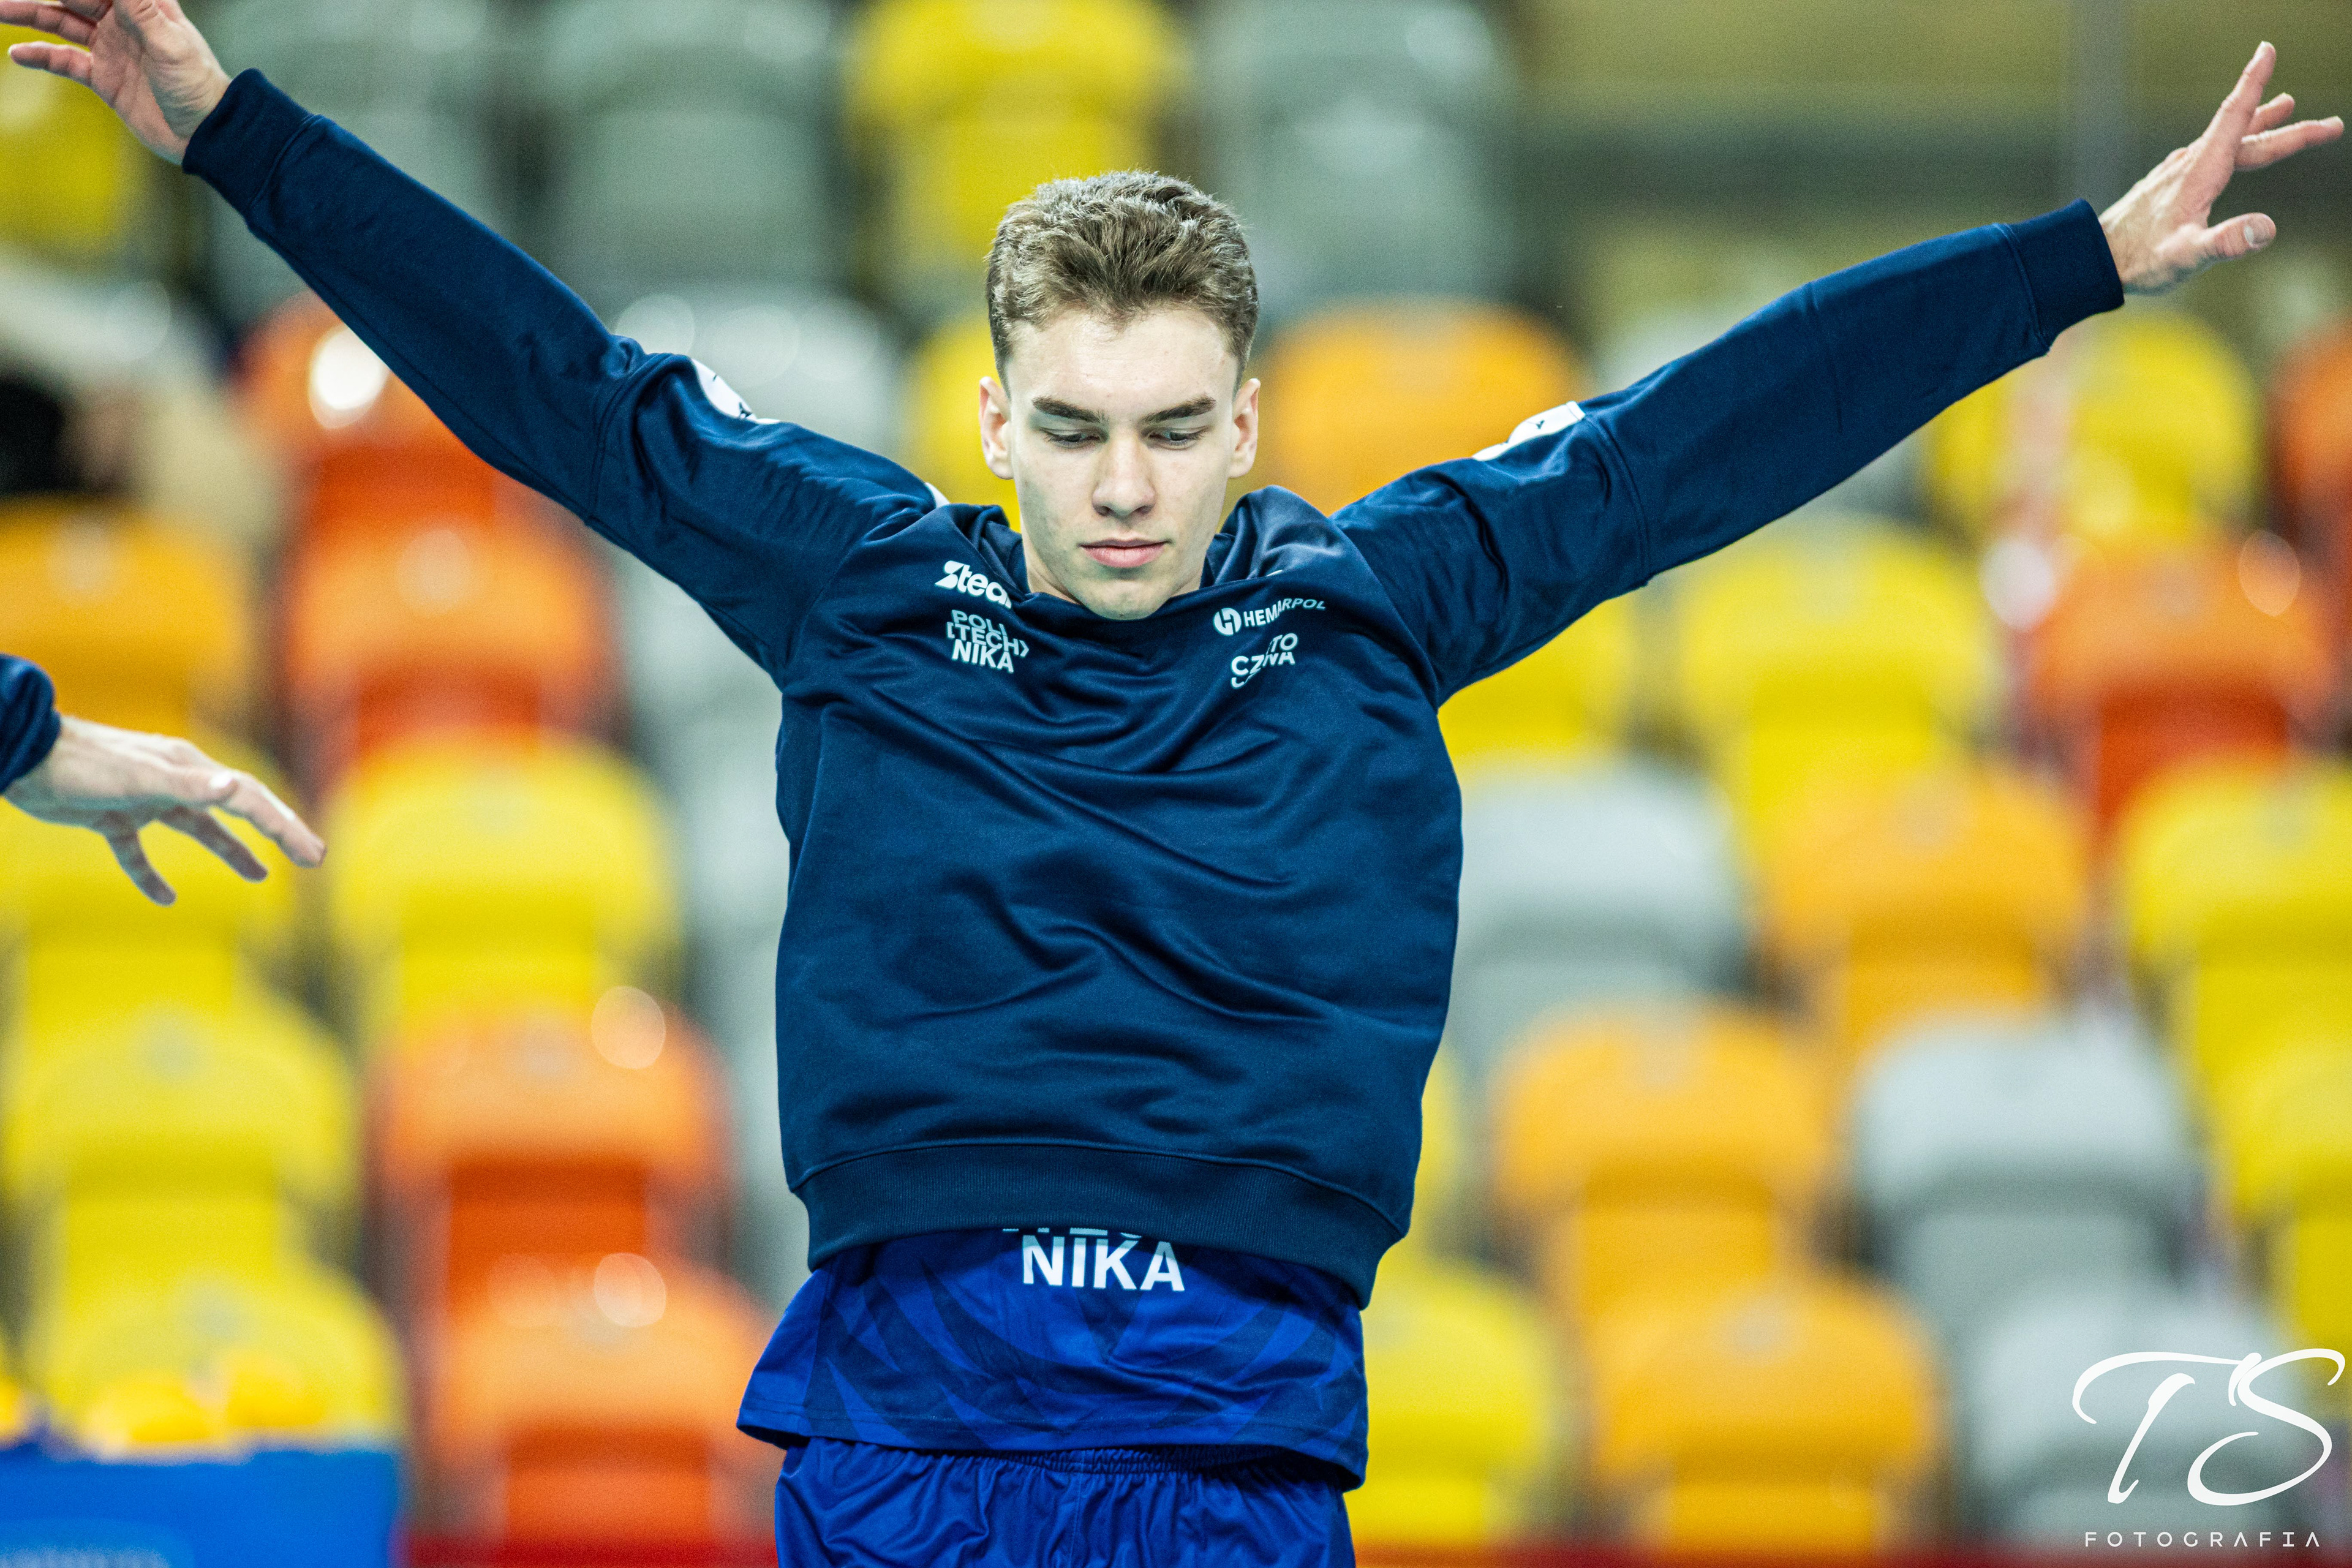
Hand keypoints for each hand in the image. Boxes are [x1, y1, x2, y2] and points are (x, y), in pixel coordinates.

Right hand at [1, 0, 229, 165]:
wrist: (207, 135)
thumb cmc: (200, 87)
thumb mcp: (171, 44)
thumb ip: (140, 9)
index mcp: (144, 6)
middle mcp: (123, 22)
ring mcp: (111, 49)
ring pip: (61, 23)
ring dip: (29, 15)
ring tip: (0, 8)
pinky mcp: (103, 78)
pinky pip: (65, 62)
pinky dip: (41, 57)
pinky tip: (18, 54)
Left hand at [4, 715, 324, 904]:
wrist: (24, 757)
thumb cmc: (81, 765)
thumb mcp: (138, 778)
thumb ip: (187, 785)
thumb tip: (234, 788)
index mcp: (190, 769)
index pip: (250, 800)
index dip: (285, 827)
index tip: (315, 854)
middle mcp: (175, 782)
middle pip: (238, 811)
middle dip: (277, 833)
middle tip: (312, 857)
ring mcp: (145, 800)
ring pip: (199, 830)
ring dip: (231, 852)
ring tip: (261, 876)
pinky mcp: (112, 817)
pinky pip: (140, 852)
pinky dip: (152, 876)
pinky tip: (163, 899)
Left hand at [2100, 41, 2342, 295]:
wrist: (2093, 262)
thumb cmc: (2139, 262)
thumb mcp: (2186, 257)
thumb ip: (2225, 242)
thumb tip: (2266, 229)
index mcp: (2200, 172)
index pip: (2233, 118)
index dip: (2253, 84)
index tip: (2267, 50)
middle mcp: (2189, 165)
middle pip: (2246, 136)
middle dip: (2289, 129)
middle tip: (2332, 126)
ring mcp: (2178, 174)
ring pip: (2227, 142)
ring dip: (2260, 126)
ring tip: (2284, 105)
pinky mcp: (2169, 186)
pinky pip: (2209, 155)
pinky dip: (2232, 143)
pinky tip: (2231, 146)